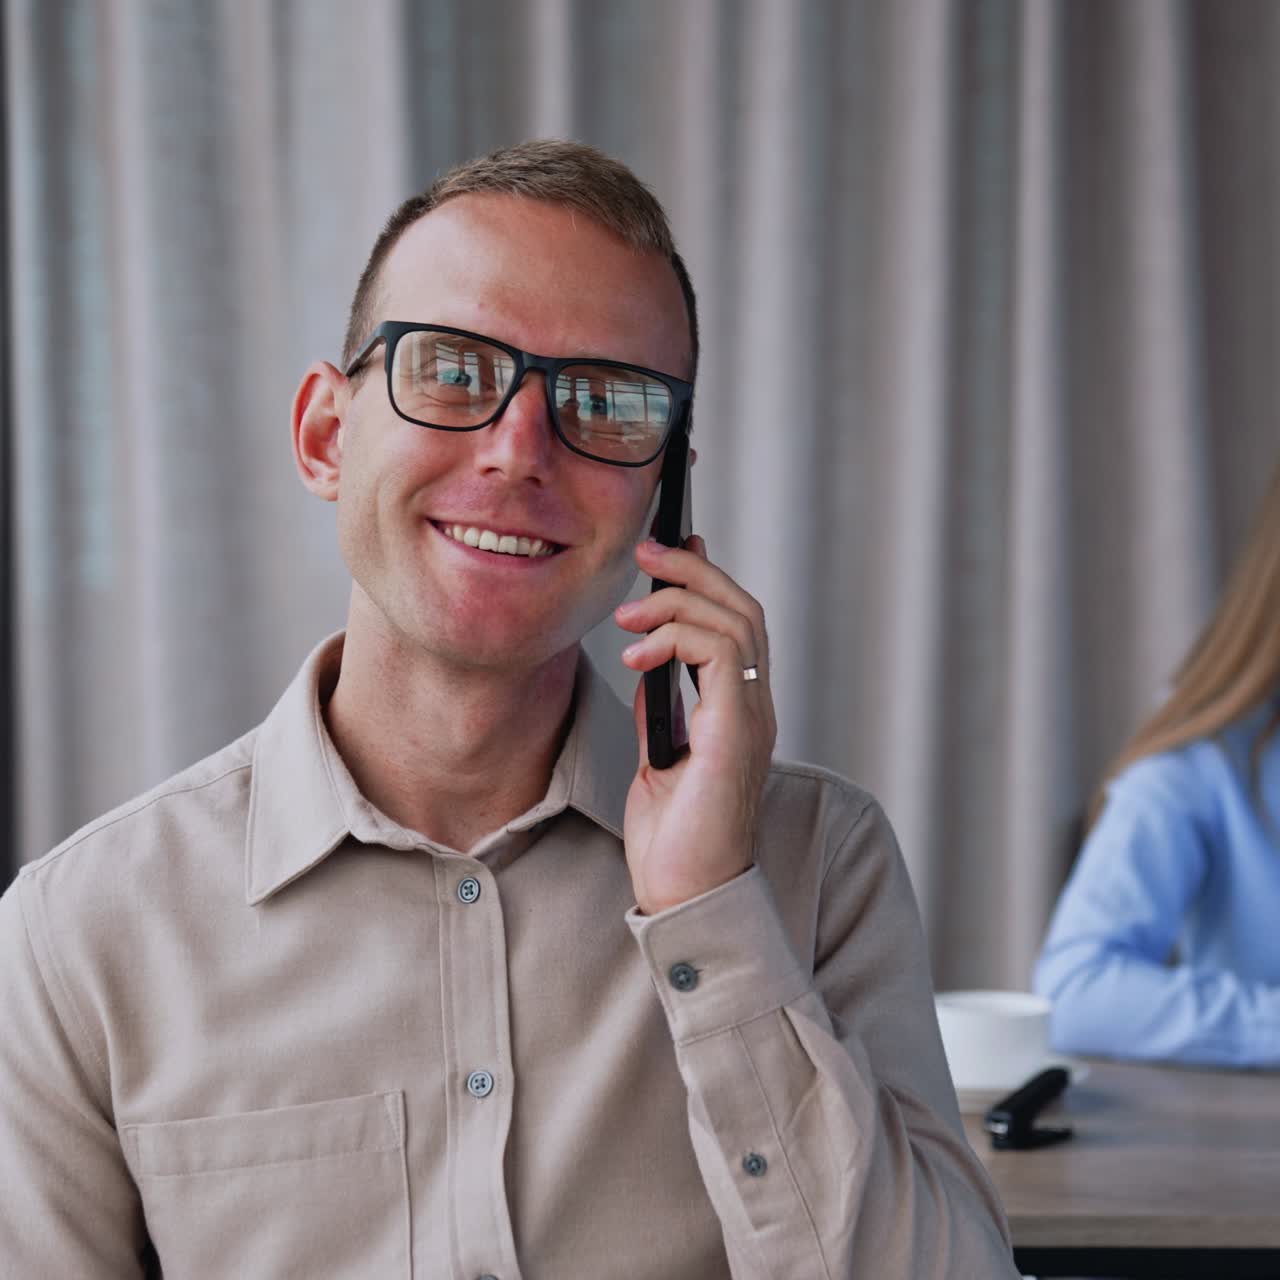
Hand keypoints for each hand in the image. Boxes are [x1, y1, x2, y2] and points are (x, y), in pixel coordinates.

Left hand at [615, 536, 776, 914]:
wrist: (688, 895)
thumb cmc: (676, 840)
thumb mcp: (659, 760)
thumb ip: (661, 711)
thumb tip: (649, 667)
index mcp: (737, 711)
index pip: (734, 625)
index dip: (706, 580)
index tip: (670, 549)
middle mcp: (754, 707)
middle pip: (742, 609)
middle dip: (694, 571)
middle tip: (647, 552)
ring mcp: (751, 718)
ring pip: (737, 621)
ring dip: (680, 600)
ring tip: (629, 612)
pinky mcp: (737, 731)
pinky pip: (722, 655)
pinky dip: (678, 638)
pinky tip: (638, 656)